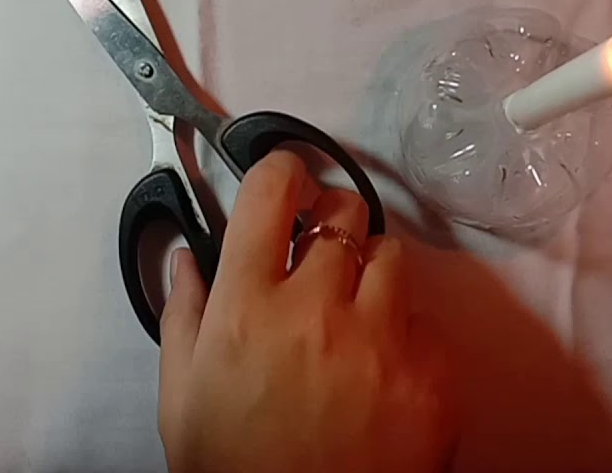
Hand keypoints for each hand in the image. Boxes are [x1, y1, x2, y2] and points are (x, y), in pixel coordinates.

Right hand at [158, 150, 455, 472]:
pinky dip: (405, 333)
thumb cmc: (237, 470)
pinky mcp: (430, 375)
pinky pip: (425, 322)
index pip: (272, 192)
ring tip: (353, 310)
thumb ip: (183, 314)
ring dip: (372, 270)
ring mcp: (381, 340)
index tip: (285, 176)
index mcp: (248, 308)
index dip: (281, 169)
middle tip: (320, 247)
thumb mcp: (181, 397)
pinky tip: (380, 369)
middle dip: (330, 220)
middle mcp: (318, 309)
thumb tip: (187, 256)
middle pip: (344, 213)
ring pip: (393, 257)